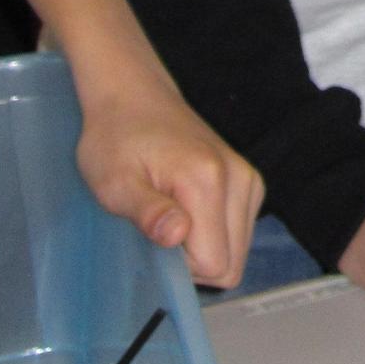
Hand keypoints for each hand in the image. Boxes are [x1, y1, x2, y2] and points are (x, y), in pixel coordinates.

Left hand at [75, 78, 263, 289]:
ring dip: (204, 247)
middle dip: (194, 261)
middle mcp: (241, 179)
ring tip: (171, 214)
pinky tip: (187, 208)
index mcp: (208, 181)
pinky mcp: (250, 179)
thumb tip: (177, 235)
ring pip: (238, 251)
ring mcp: (249, 178)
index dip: (180, 267)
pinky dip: (214, 233)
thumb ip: (147, 211)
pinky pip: (239, 233)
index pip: (215, 264)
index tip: (153, 238)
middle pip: (232, 263)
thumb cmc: (115, 139)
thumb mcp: (114, 181)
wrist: (134, 96)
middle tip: (159, 228)